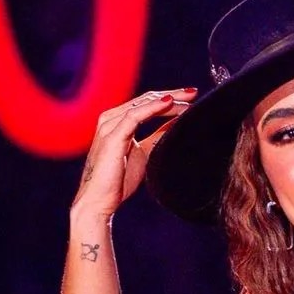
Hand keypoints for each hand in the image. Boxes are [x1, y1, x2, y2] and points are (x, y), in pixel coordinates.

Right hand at [70, 88, 196, 216]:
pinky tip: (169, 103)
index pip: (147, 102)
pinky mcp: (112, 136)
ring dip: (167, 100)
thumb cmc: (119, 179)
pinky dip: (153, 108)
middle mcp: (111, 119)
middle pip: (146, 99)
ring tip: (188, 99)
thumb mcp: (145, 152)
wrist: (100, 200)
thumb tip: (177, 124)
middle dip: (172, 95)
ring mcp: (110, 126)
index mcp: (118, 121)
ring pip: (142, 104)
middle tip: (194, 92)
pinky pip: (134, 116)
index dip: (170, 97)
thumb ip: (157, 136)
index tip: (192, 96)